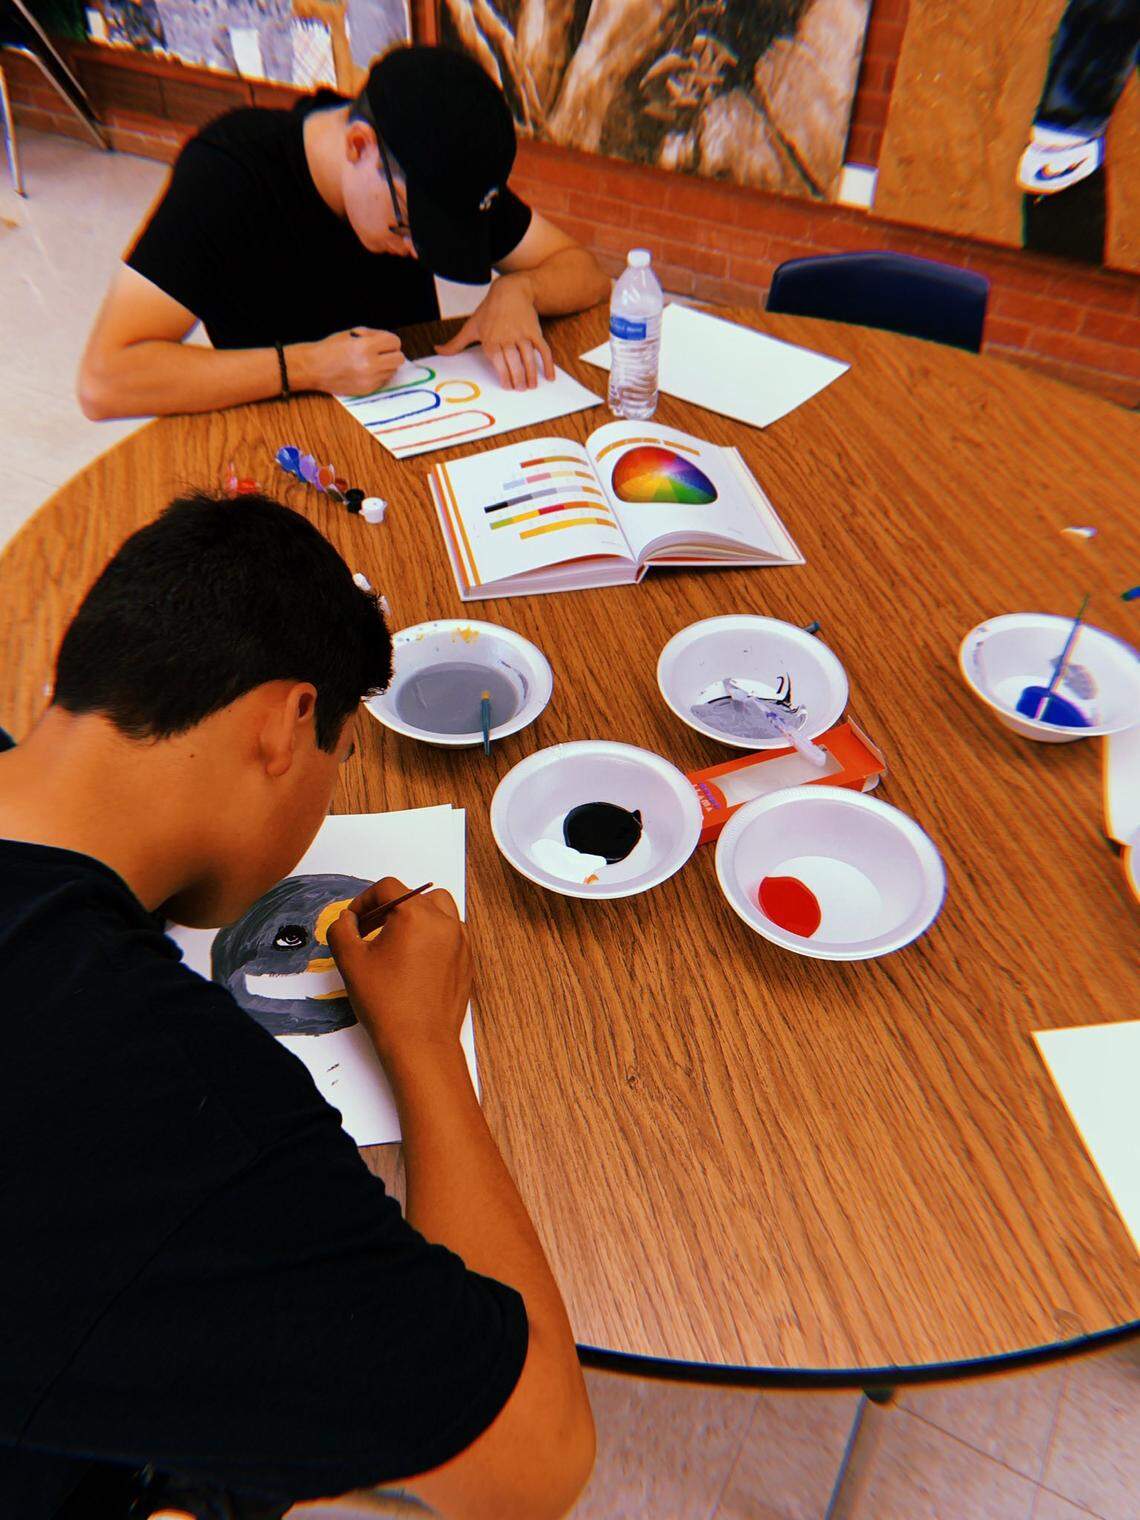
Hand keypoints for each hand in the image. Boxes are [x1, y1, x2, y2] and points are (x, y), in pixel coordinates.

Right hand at [290, 327, 404, 396]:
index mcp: (366, 347)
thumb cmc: (332, 347)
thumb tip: (391, 342)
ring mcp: (370, 380)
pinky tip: (365, 371)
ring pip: (392, 371)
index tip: (382, 342)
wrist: (314, 368)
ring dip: (385, 365)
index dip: (389, 341)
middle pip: (399, 359)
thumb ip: (374, 335)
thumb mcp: (352, 333)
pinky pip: (383, 381)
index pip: (395, 343)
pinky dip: (379, 376)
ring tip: (369, 362)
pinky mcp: (367, 390)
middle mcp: (371, 365)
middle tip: (381, 352)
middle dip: (392, 354)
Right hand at [327, 876, 471, 1067]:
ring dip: (416, 916)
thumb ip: (341, 929)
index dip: (364, 901)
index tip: (353, 920)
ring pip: (439, 910)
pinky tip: (413, 961)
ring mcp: (460, 942)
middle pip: (415, 895)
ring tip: (395, 940)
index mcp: (417, 915)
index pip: (388, 888)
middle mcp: (445, 923)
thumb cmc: (387, 1004)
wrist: (420, 1043)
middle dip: (390, 907)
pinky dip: (432, 936)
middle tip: (371, 929)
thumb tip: (347, 919)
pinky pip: (450, 934)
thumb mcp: (350, 961)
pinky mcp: (466, 961)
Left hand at [436, 274, 553, 390]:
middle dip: (518, 379)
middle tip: (521, 389)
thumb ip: (456, 343)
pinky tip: (549, 376)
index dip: (505, 377)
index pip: (499, 363)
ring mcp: (522, 335)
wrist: (510, 291)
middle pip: (514, 363)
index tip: (508, 386)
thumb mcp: (471, 326)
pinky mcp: (534, 332)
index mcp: (491, 340)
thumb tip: (437, 350)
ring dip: (532, 374)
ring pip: (529, 358)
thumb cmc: (489, 311)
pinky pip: (543, 350)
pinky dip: (548, 364)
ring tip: (532, 386)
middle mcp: (507, 338)